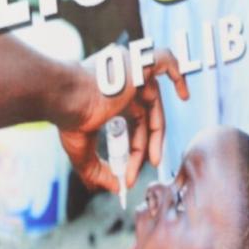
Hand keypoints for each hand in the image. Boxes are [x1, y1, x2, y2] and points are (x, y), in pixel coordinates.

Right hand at [60, 48, 189, 193]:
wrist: (64, 96)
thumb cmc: (68, 116)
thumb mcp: (82, 148)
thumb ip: (97, 169)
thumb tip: (114, 188)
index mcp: (110, 95)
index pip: (134, 120)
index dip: (137, 147)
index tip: (130, 172)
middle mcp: (122, 82)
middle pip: (146, 114)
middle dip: (146, 145)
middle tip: (147, 167)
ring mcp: (131, 72)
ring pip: (156, 101)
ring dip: (156, 133)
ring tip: (154, 159)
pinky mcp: (140, 64)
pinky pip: (167, 60)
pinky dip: (178, 75)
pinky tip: (184, 95)